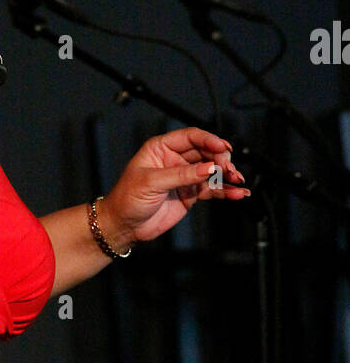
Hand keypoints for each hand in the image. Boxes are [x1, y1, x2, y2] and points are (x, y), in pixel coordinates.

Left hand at [99, 127, 249, 249]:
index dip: (209, 140)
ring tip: (237, 180)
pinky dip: (225, 191)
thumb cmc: (126, 199)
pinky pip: (212, 189)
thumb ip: (181, 175)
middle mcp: (175, 159)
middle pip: (206, 152)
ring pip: (212, 171)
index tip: (222, 148)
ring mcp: (184, 177)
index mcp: (161, 148)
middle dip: (220, 159)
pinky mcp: (190, 194)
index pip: (190, 137)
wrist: (124, 225)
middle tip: (228, 169)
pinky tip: (238, 193)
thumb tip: (207, 168)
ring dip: (227, 174)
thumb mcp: (152, 182)